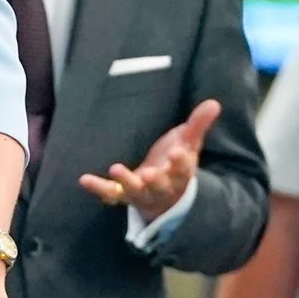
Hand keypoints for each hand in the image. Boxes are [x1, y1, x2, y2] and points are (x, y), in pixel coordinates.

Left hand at [79, 99, 220, 223]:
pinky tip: (84, 180)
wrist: (165, 193)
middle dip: (154, 179)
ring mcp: (141, 193)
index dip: (181, 161)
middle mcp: (162, 186)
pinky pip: (110, 194)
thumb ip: (198, 124)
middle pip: (159, 185)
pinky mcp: (124, 195)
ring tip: (116, 169)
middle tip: (148, 173)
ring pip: (135, 191)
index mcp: (180, 173)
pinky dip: (98, 188)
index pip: (183, 169)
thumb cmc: (176, 163)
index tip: (178, 152)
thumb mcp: (189, 143)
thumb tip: (214, 103)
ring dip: (126, 182)